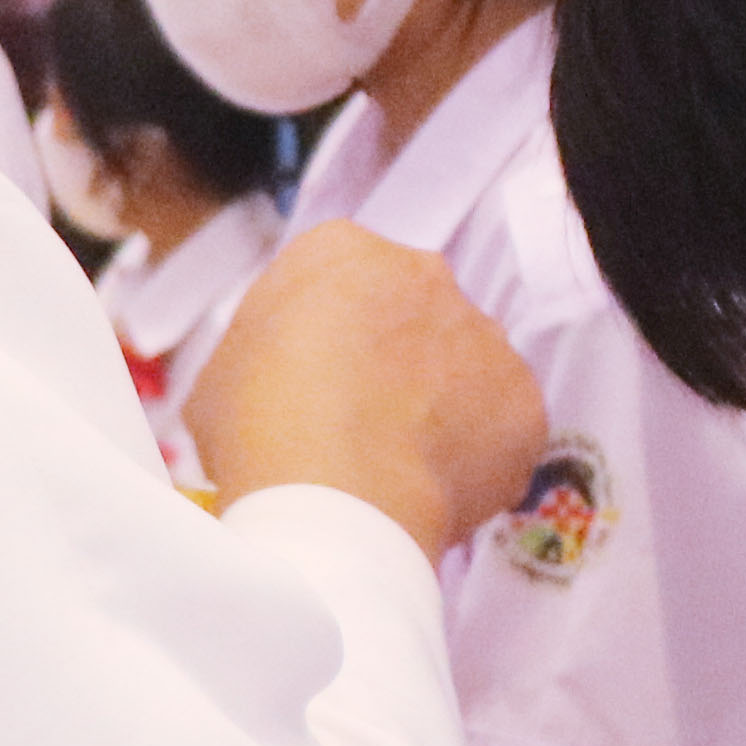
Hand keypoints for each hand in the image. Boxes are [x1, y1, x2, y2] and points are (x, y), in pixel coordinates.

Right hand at [176, 224, 543, 558]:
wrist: (336, 495)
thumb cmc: (259, 430)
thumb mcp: (220, 377)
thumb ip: (264, 361)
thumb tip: (280, 395)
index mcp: (342, 251)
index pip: (341, 282)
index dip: (325, 341)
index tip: (312, 387)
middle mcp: (425, 273)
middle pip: (412, 317)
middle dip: (394, 365)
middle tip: (360, 427)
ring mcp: (484, 334)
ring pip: (465, 370)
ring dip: (441, 408)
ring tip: (396, 470)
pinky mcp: (526, 398)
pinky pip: (503, 430)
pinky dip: (478, 460)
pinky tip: (435, 493)